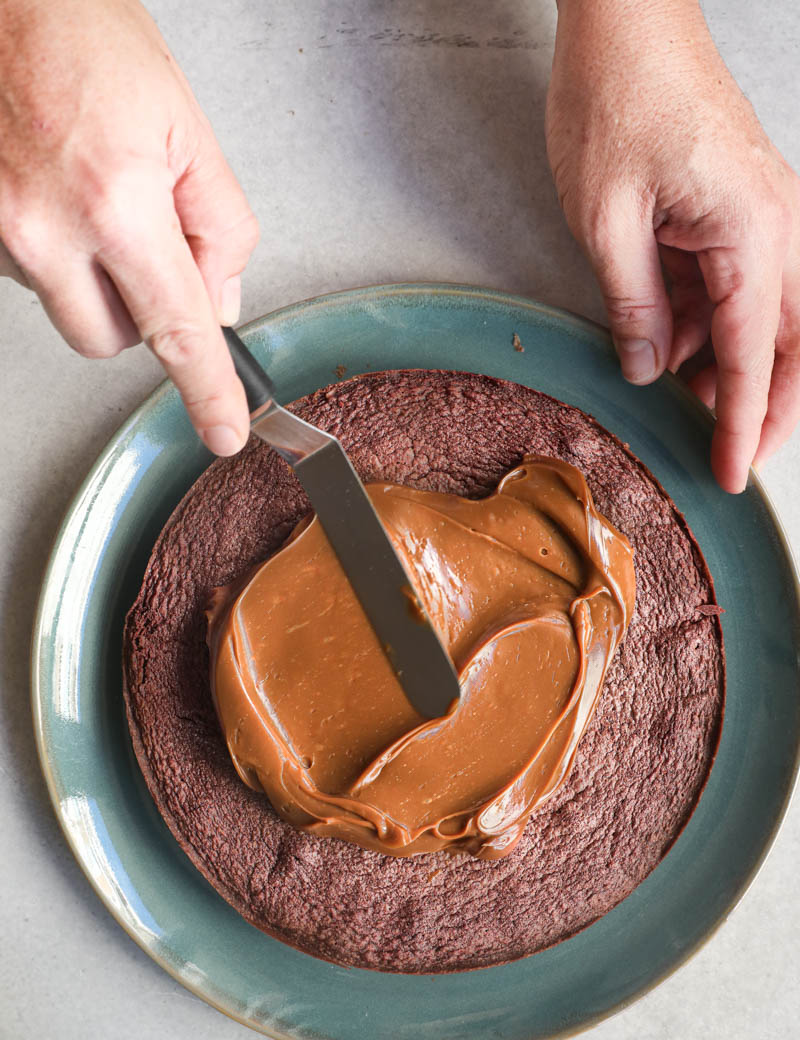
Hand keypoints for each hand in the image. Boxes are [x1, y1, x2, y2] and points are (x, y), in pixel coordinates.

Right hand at [0, 0, 258, 454]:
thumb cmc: (78, 32)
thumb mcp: (183, 123)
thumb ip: (219, 224)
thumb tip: (220, 301)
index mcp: (114, 201)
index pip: (176, 328)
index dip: (206, 389)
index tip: (223, 431)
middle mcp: (42, 228)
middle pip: (111, 341)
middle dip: (139, 310)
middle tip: (147, 240)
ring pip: (64, 307)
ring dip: (90, 274)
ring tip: (89, 187)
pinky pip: (25, 274)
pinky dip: (52, 249)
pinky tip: (55, 188)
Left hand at [546, 0, 799, 491]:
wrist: (626, 18)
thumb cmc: (616, 98)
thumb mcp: (606, 222)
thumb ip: (634, 306)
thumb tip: (648, 370)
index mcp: (750, 233)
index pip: (754, 355)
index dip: (742, 424)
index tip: (729, 474)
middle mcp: (775, 225)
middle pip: (791, 342)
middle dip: (767, 404)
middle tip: (732, 455)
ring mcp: (762, 213)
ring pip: (767, 316)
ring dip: (728, 363)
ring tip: (679, 399)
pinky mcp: (737, 206)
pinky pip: (735, 282)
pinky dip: (706, 321)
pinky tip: (665, 342)